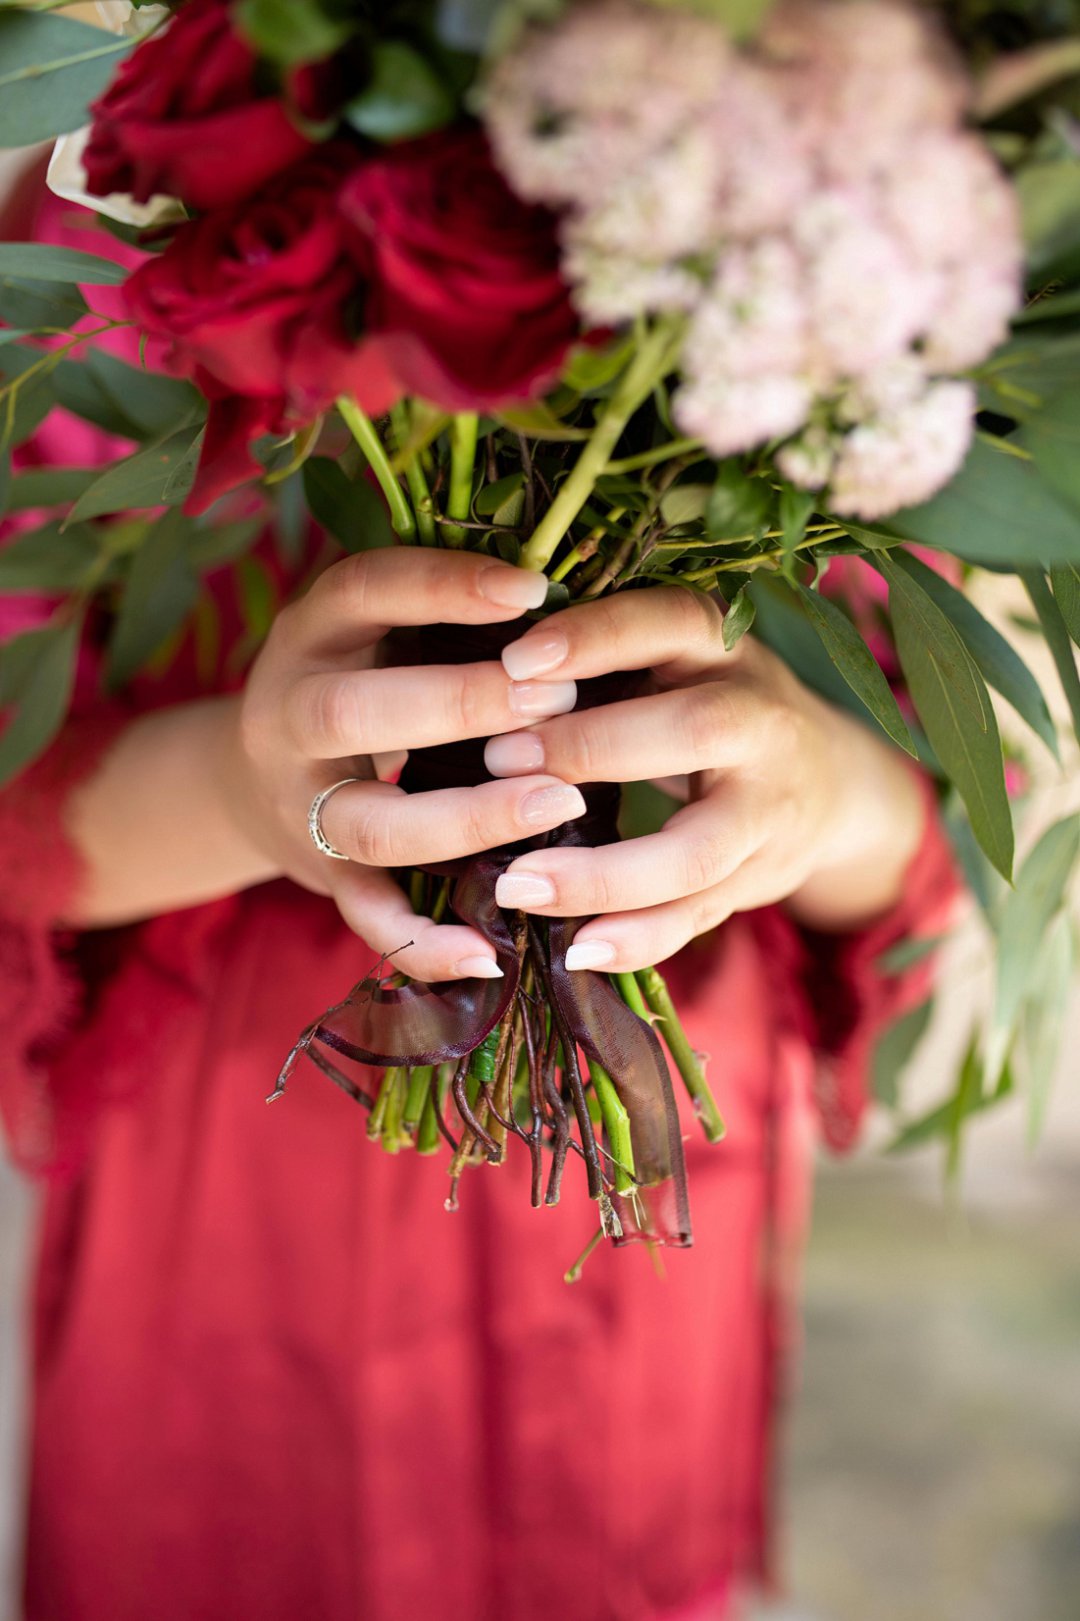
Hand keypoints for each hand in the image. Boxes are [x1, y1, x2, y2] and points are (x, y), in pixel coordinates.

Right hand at [229, 549, 588, 981]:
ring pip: (370, 825)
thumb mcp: (379, 626)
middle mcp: (289, 715)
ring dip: (467, 817)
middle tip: (556, 699)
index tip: (533, 590)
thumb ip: (446, 614)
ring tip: (560, 803)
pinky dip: (427, 944)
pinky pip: (369, 917)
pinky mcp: (323, 876)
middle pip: (351, 712)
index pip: (364, 590)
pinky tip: (493, 952)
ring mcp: (302, 804)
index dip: (444, 588)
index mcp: (312, 632)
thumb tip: (571, 597)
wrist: (254, 776)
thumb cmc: (362, 678)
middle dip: (459, 704)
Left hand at [481, 586, 926, 969]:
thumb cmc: (710, 702)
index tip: (514, 661)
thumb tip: (488, 671)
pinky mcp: (757, 880)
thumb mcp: (679, 659)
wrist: (830, 782)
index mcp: (728, 651)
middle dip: (589, 749)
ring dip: (601, 874)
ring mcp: (766, 811)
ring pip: (693, 852)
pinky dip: (636, 940)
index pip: (670, 624)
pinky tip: (577, 950)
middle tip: (497, 762)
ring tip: (517, 886)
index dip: (596, 639)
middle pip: (691, 733)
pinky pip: (696, 917)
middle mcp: (761, 723)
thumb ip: (608, 661)